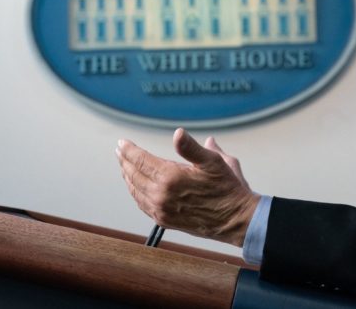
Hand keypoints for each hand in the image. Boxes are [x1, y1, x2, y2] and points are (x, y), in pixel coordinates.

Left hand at [115, 128, 259, 246]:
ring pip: (135, 190)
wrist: (235, 220)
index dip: (129, 150)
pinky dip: (135, 193)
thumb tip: (178, 133)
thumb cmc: (227, 188)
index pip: (141, 160)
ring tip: (124, 166)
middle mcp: (161, 195)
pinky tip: (135, 187)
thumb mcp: (213, 162)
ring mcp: (161, 210)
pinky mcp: (164, 221)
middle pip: (134, 174)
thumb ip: (191, 147)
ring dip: (127, 176)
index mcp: (171, 177)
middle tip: (119, 151)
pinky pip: (142, 204)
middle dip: (125, 161)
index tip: (121, 142)